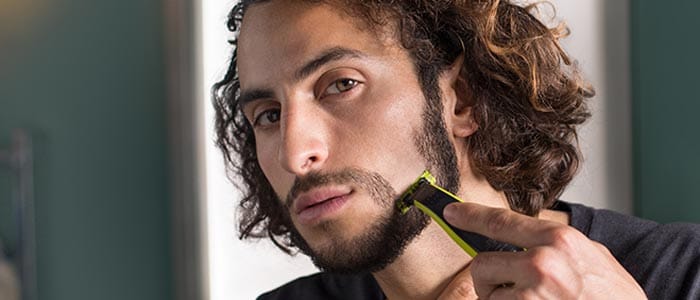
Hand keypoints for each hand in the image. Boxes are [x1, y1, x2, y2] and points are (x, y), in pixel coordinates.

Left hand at [437, 202, 646, 299]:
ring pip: (487, 295)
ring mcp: (532, 296)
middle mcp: (543, 264)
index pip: (502, 222)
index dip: (471, 216)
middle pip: (482, 264)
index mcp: (561, 242)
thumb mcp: (595, 259)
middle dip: (493, 281)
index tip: (451, 213)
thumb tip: (526, 238)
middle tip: (521, 293)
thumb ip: (559, 245)